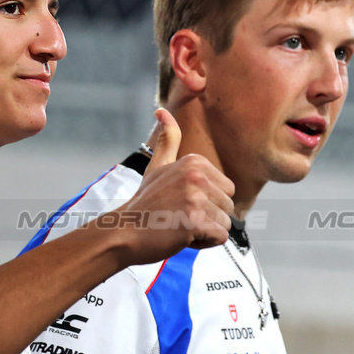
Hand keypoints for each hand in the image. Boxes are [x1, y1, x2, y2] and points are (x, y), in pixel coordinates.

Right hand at [109, 108, 234, 263]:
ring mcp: (196, 198)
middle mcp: (197, 176)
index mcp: (194, 162)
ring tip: (179, 226)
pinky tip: (182, 237)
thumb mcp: (157, 166)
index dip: (208, 203)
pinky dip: (203, 243)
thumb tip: (162, 111)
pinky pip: (220, 237)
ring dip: (205, 232)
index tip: (181, 203)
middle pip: (229, 206)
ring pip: (225, 223)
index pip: (228, 190)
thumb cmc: (144, 204)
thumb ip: (167, 140)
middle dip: (208, 218)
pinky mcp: (195, 220)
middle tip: (179, 217)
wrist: (123, 232)